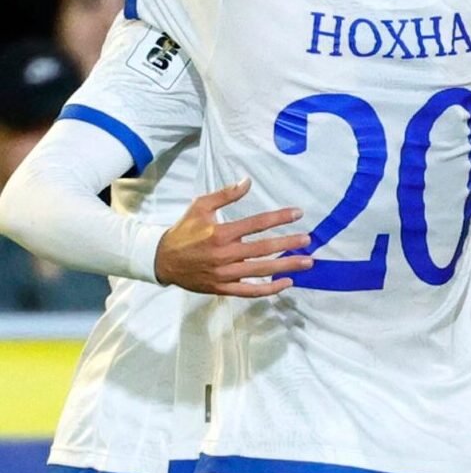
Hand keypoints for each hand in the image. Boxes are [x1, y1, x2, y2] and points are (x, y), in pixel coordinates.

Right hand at [154, 179, 313, 295]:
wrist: (161, 260)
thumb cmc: (183, 230)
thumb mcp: (200, 206)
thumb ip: (225, 195)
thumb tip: (247, 181)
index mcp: (220, 233)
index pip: (256, 224)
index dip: (279, 217)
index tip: (298, 213)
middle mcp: (224, 254)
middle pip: (263, 249)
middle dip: (288, 244)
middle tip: (308, 240)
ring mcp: (224, 274)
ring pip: (261, 271)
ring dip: (286, 266)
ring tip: (307, 262)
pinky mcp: (222, 288)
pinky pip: (249, 291)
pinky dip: (269, 289)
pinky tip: (287, 283)